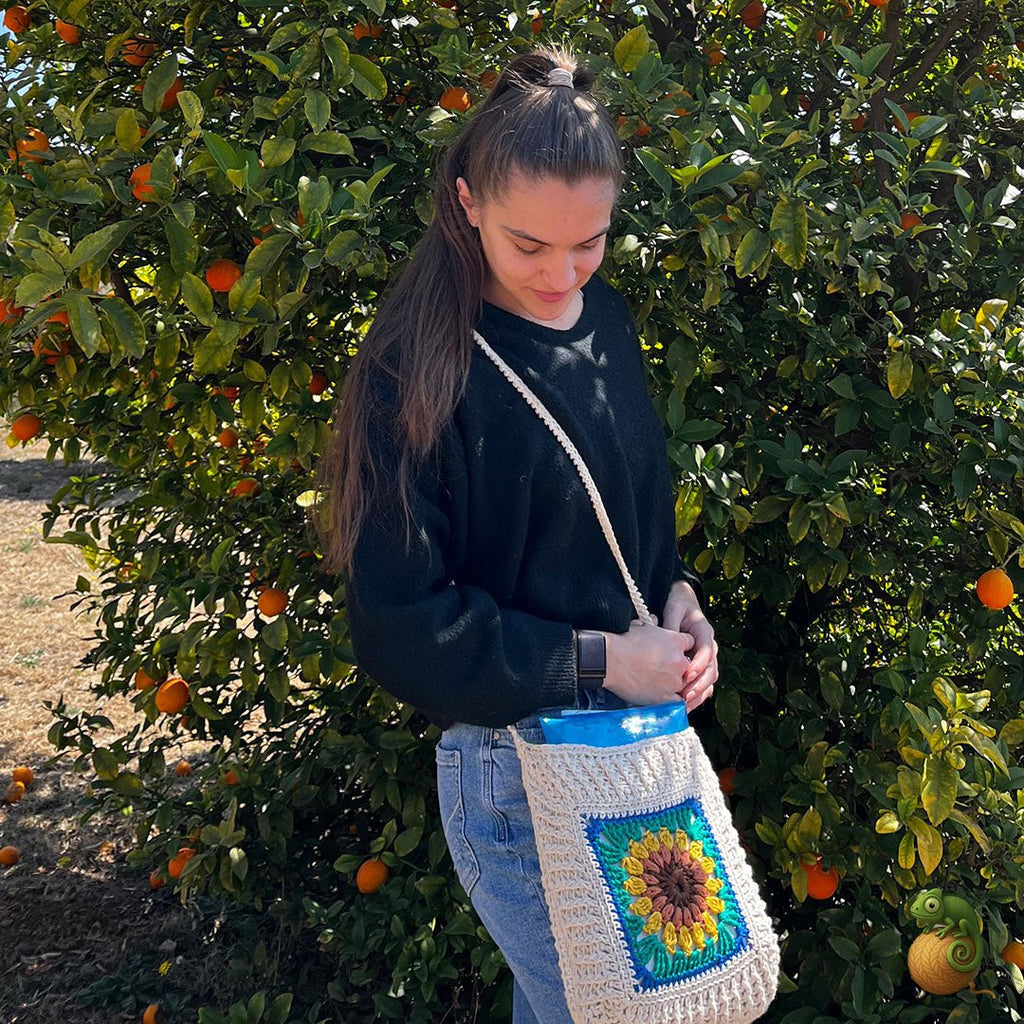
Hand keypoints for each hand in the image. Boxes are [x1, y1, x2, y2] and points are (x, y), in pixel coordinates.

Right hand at [601, 619, 694, 706]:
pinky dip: (672, 701)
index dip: (680, 647)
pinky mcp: (665, 698)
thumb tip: (655, 619)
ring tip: (658, 682)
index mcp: (676, 641)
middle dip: (678, 667)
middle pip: (688, 666)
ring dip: (674, 683)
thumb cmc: (623, 642)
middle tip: (663, 667)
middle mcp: (679, 661)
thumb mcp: (641, 626)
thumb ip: (653, 624)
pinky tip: (664, 697)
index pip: (690, 644)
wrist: (610, 660)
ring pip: (683, 684)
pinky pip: (677, 703)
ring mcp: (674, 681)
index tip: (673, 650)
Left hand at [661, 580, 717, 712]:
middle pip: (711, 669)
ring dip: (699, 693)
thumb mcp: (674, 608)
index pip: (706, 650)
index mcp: (705, 632)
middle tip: (686, 695)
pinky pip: (703, 683)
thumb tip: (668, 639)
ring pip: (710, 679)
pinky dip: (697, 695)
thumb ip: (672, 624)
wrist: (683, 603)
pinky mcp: (700, 666)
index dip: (699, 663)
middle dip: (700, 684)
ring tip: (686, 705)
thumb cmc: (678, 605)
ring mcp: (707, 658)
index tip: (688, 673)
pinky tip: (686, 706)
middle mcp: (709, 646)